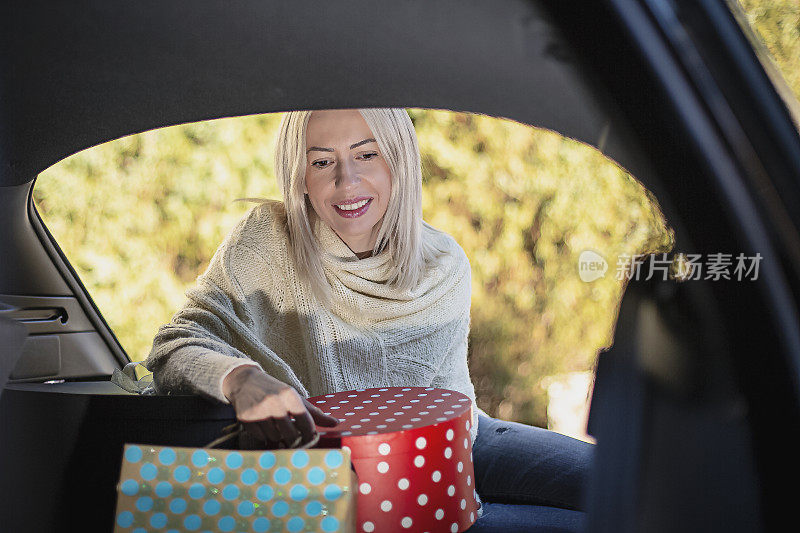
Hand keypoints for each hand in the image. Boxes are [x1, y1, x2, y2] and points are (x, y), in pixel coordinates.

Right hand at [222, 365, 338, 447]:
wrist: (245, 381)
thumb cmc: (275, 391)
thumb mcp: (295, 397)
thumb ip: (315, 413)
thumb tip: (336, 423)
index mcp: (289, 396)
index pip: (305, 422)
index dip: (309, 434)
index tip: (310, 438)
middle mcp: (274, 402)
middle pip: (290, 434)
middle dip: (293, 438)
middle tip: (292, 435)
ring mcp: (259, 411)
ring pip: (275, 438)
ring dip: (277, 435)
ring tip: (275, 424)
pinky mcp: (246, 418)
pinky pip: (261, 437)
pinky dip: (264, 435)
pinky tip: (262, 424)